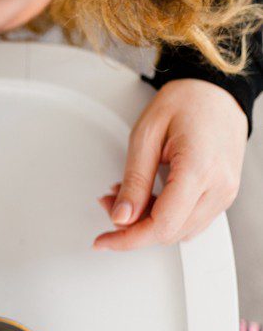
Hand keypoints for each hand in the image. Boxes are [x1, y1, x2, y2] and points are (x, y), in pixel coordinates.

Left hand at [93, 79, 245, 249]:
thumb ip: (134, 181)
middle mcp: (220, 186)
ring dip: (148, 222)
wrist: (215, 90)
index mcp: (200, 169)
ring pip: (179, 231)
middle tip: (110, 202)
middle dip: (133, 226)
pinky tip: (149, 197)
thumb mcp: (145, 136)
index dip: (128, 238)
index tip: (105, 240)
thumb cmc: (185, 103)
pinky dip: (164, 216)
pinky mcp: (224, 194)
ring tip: (128, 194)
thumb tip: (122, 217)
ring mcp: (226, 192)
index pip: (162, 225)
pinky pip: (190, 221)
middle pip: (169, 233)